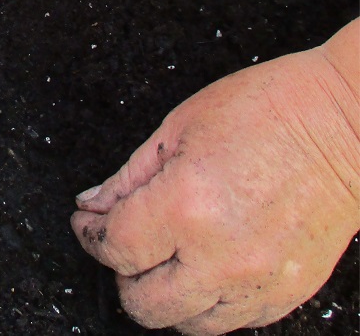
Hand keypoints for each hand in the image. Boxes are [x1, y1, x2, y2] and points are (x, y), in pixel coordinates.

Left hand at [71, 21, 359, 334]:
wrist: (347, 122)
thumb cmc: (270, 109)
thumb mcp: (179, 127)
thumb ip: (128, 176)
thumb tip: (93, 204)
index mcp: (186, 206)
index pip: (115, 248)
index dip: (90, 234)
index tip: (89, 222)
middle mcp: (220, 255)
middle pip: (143, 303)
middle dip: (121, 272)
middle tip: (125, 241)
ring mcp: (258, 281)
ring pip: (187, 323)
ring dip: (164, 295)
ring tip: (164, 258)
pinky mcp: (287, 291)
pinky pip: (233, 322)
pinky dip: (208, 303)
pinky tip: (204, 267)